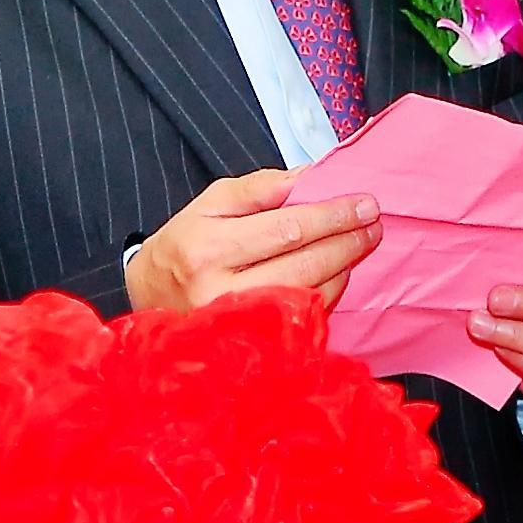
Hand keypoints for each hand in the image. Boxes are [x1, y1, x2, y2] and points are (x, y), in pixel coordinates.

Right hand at [126, 169, 379, 313]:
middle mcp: (221, 294)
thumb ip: (260, 188)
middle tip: (374, 221)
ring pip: (310, 295)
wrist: (148, 299)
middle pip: (304, 265)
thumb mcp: (209, 204)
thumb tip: (311, 177)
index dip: (331, 216)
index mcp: (208, 250)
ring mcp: (238, 326)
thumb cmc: (183, 245)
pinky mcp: (252, 346)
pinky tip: (339, 270)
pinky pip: (304, 317)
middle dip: (346, 241)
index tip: (363, 202)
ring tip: (361, 240)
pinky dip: (328, 291)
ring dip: (344, 267)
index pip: (286, 229)